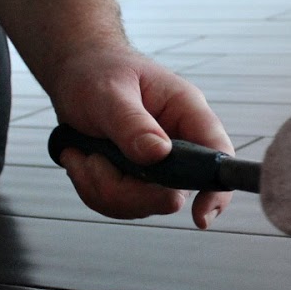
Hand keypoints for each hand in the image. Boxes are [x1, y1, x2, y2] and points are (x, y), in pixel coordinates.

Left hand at [51, 45, 235, 228]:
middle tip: (92, 161)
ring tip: (83, 153)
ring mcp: (158, 165)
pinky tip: (81, 159)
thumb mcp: (109, 92)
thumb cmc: (97, 71)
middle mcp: (178, 142)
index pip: (216, 155)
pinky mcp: (136, 179)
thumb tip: (160, 155)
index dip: (215, 190)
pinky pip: (119, 205)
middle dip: (126, 189)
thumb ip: (133, 123)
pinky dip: (92, 188)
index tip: (199, 218)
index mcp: (186, 112)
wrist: (74, 72)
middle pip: (173, 192)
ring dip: (102, 187)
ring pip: (141, 204)